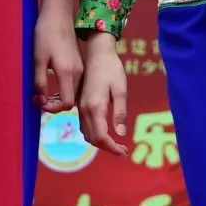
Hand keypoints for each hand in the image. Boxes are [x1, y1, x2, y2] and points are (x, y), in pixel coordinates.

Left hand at [33, 0, 81, 113]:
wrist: (58, 15)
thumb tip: (41, 100)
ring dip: (58, 97)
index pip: (67, 103)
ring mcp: (80, 68)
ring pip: (73, 93)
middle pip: (71, 100)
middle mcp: (78, 73)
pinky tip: (51, 83)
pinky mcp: (79, 64)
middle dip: (54, 104)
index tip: (38, 101)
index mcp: (68, 72)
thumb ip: (40, 82)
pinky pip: (74, 84)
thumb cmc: (46, 34)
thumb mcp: (38, 59)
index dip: (52, 108)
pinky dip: (63, 89)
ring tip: (41, 92)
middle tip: (36, 97)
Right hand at [78, 32, 128, 158]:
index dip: (112, 148)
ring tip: (117, 145)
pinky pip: (85, 125)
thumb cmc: (112, 69)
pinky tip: (106, 133)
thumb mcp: (120, 90)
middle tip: (124, 151)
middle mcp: (84, 109)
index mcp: (95, 107)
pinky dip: (94, 134)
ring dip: (100, 143)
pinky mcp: (80, 104)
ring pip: (87, 133)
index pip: (101, 137)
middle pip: (93, 138)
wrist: (98, 53)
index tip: (124, 152)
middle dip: (107, 148)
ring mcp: (80, 107)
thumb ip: (120, 113)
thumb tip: (120, 133)